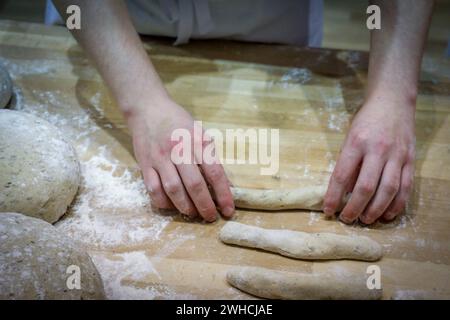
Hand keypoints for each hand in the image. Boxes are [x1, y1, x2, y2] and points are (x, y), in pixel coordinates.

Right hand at [126, 97, 234, 221]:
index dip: (223, 194)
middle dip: (205, 205)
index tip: (228, 210)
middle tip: (210, 217)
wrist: (148, 108)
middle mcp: (179, 149)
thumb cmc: (178, 122)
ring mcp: (160, 158)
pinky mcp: (145, 164)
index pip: (215, 172)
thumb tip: (225, 185)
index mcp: (197, 141)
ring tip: (193, 213)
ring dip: (185, 207)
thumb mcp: (199, 133)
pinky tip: (171, 206)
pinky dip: (164, 202)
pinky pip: (153, 189)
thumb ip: (210, 157)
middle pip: (194, 184)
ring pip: (173, 189)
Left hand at [323, 96, 415, 223]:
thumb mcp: (349, 137)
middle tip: (347, 219)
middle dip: (355, 208)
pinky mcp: (410, 160)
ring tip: (366, 220)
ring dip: (376, 210)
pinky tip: (388, 214)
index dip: (334, 196)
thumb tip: (344, 192)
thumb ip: (348, 163)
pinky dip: (397, 204)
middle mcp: (378, 150)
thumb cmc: (366, 121)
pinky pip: (406, 187)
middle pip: (366, 187)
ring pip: (388, 190)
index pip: (341, 176)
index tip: (328, 210)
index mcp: (356, 143)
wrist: (392, 101)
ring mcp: (397, 155)